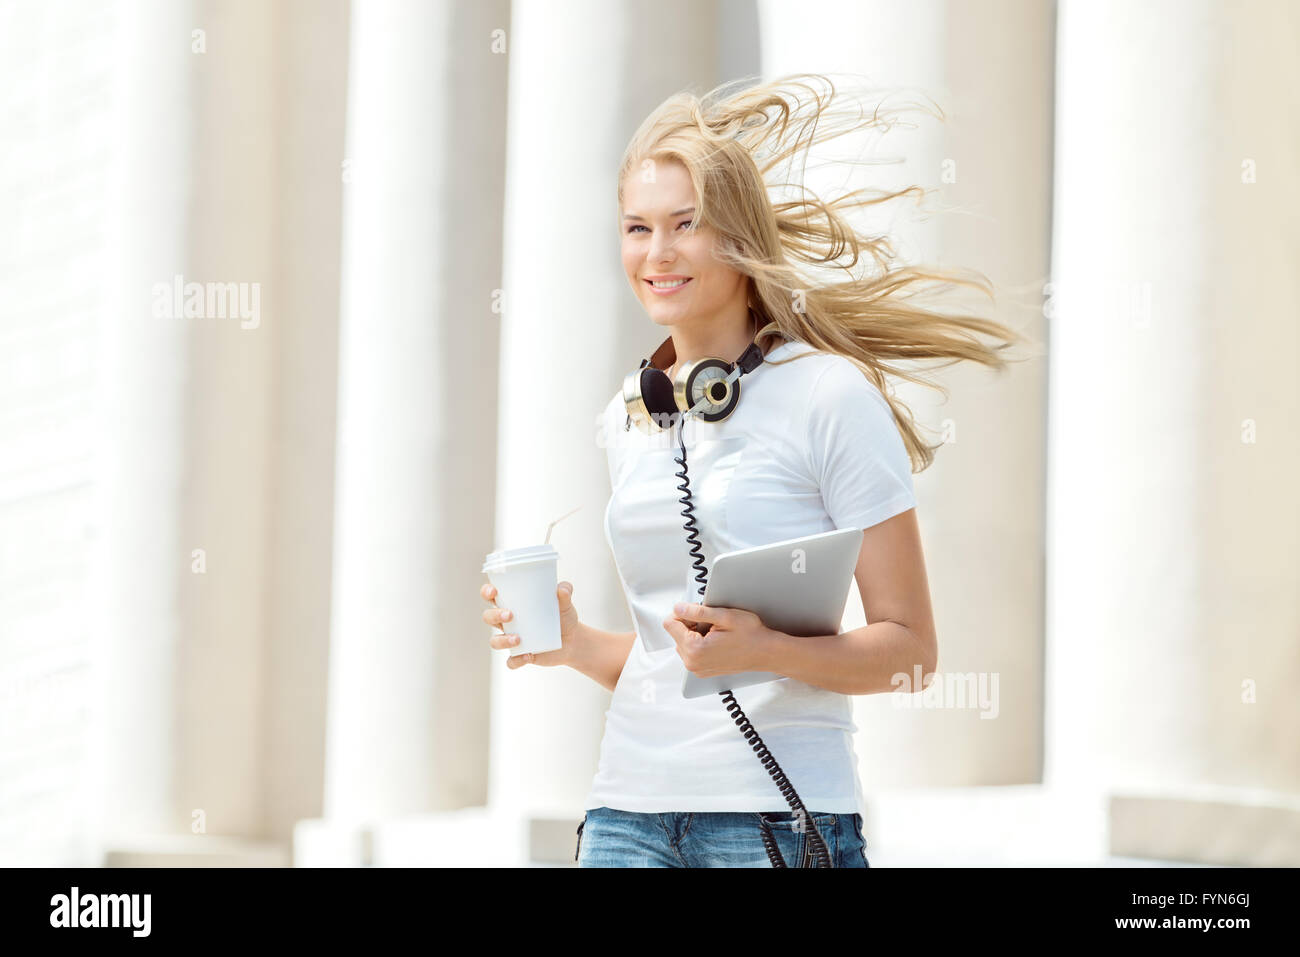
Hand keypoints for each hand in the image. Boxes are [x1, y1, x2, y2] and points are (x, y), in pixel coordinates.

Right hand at [480, 580, 580, 668]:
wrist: (572, 641)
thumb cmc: (563, 616)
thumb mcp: (566, 603)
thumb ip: (565, 591)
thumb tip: (563, 589)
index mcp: (513, 604)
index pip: (491, 595)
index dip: (487, 592)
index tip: (494, 592)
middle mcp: (508, 622)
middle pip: (488, 617)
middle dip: (494, 615)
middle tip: (510, 615)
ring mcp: (512, 639)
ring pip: (495, 641)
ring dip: (502, 640)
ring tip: (519, 639)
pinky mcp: (520, 656)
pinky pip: (511, 661)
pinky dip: (517, 660)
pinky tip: (529, 656)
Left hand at [662, 601, 778, 677]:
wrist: (766, 653)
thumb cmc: (751, 635)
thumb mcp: (724, 616)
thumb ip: (697, 611)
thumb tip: (678, 608)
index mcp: (695, 649)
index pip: (669, 624)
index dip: (682, 612)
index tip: (697, 611)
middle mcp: (692, 663)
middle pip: (676, 634)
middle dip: (690, 624)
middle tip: (712, 623)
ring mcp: (697, 669)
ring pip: (683, 642)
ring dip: (695, 633)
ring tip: (716, 633)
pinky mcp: (703, 670)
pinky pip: (691, 652)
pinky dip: (700, 643)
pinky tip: (717, 641)